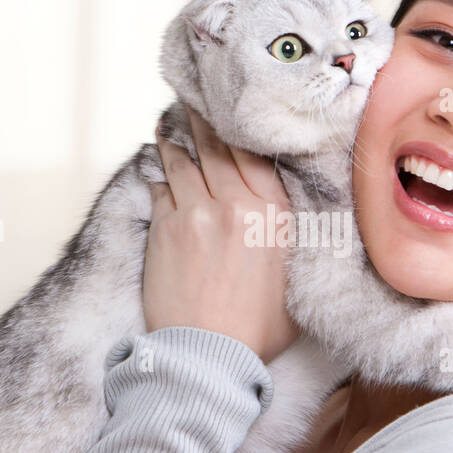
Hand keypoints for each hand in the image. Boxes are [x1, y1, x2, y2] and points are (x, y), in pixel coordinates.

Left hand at [143, 106, 299, 364]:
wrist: (210, 357)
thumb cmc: (258, 330)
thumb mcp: (295, 280)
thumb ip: (291, 239)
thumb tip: (289, 215)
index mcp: (273, 214)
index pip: (255, 152)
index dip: (239, 126)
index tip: (232, 107)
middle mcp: (235, 204)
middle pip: (216, 145)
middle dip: (203, 117)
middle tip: (194, 95)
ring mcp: (195, 213)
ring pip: (182, 160)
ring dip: (176, 139)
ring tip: (169, 122)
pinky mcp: (164, 229)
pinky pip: (160, 187)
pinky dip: (160, 174)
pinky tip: (157, 165)